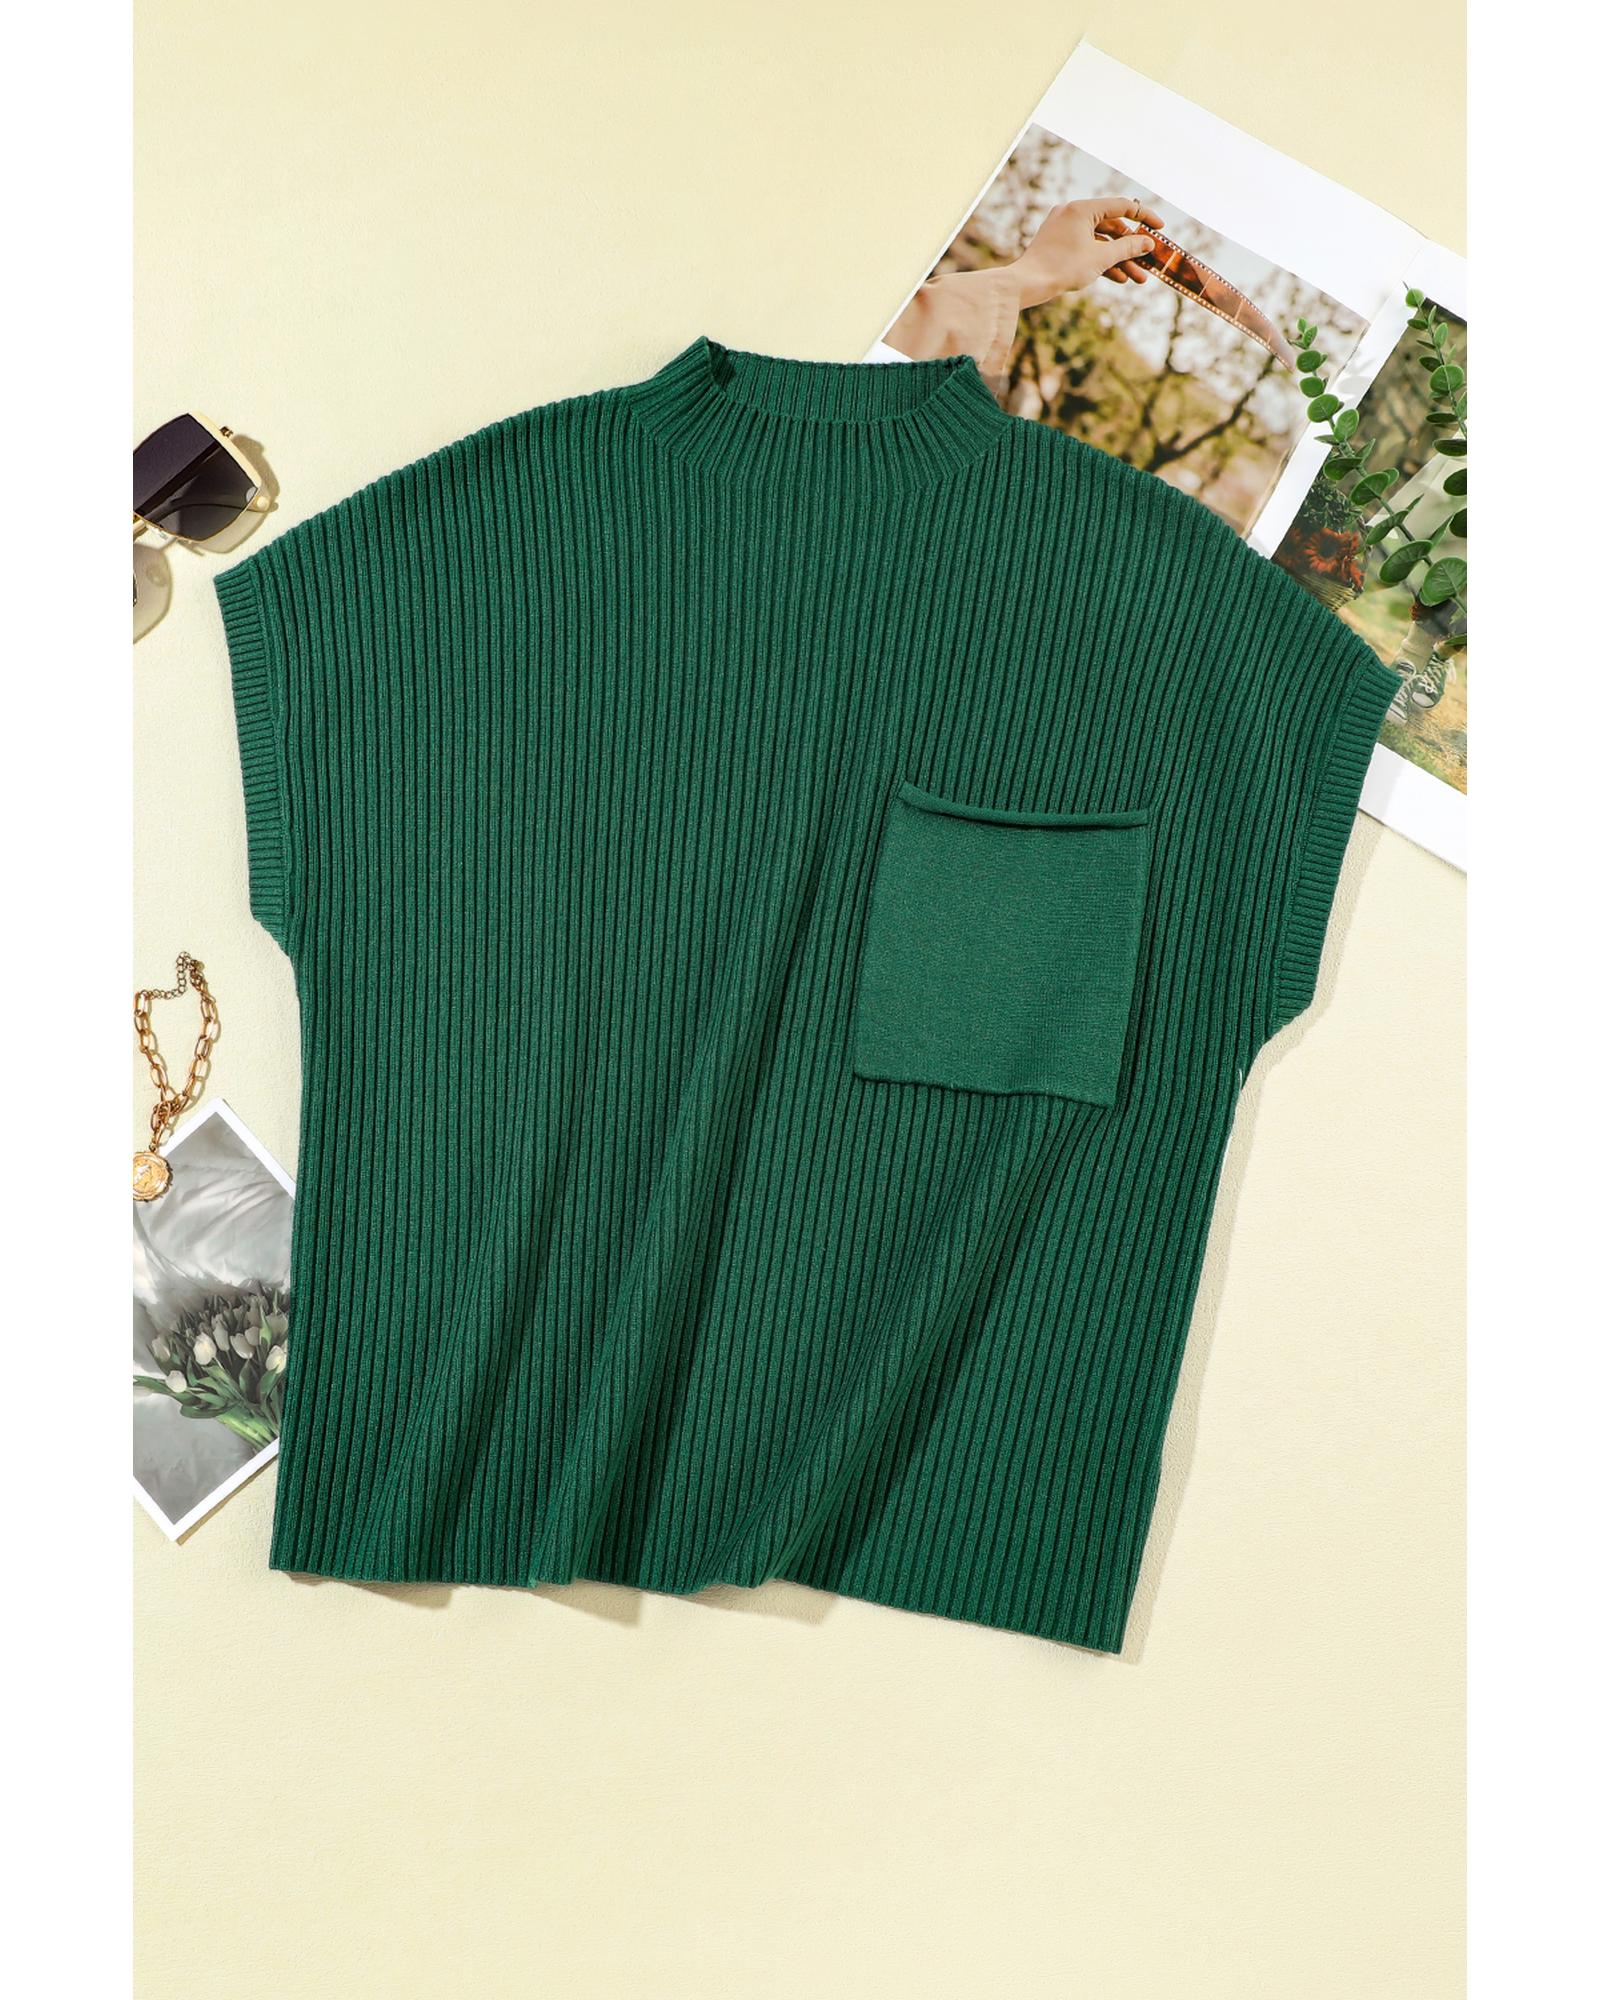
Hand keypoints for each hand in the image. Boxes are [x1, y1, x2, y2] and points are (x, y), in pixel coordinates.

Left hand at [1009, 197, 1165, 309]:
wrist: (1027, 284)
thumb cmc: (1062, 268)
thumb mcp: (1101, 258)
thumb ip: (1128, 248)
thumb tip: (1148, 243)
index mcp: (1082, 208)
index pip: (1122, 206)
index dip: (1144, 217)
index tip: (1160, 228)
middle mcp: (1072, 213)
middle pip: (1111, 227)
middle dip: (1132, 248)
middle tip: (1150, 260)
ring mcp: (1064, 229)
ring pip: (1100, 241)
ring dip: (1119, 259)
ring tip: (1139, 278)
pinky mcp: (1058, 244)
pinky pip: (1086, 249)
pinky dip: (1101, 261)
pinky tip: (1119, 278)